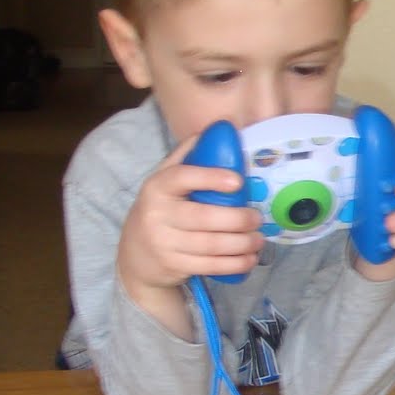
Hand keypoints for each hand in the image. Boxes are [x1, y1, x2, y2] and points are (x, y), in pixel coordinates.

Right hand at [117, 139, 263, 317]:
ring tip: (259, 239)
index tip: (238, 181)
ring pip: (211, 245)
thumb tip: (219, 129)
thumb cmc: (161, 209)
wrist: (136, 256)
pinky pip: (210, 266)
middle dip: (238, 219)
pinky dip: (235, 264)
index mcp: (157, 187)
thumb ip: (187, 156)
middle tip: (258, 218)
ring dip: (242, 243)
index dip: (210, 178)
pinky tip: (250, 258)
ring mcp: (164, 243)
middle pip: (204, 217)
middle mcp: (157, 215)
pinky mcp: (174, 265)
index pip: (181, 177)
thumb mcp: (164, 180)